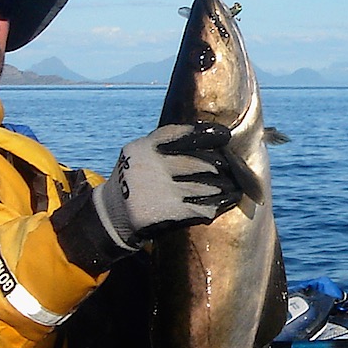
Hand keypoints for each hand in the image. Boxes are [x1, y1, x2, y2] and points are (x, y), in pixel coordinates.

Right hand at [93, 122, 242, 244]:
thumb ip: (166, 147)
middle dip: (219, 165)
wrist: (111, 214)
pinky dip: (218, 204)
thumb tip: (209, 141)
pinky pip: (201, 206)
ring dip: (223, 187)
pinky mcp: (166, 211)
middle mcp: (150, 165)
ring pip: (203, 186)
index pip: (179, 135)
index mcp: (144, 147)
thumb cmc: (135, 180)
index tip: (225, 136)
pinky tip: (229, 200)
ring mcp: (158, 189)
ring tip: (236, 186)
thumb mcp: (141, 155)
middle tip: (233, 167)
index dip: (205, 134)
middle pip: (196, 162)